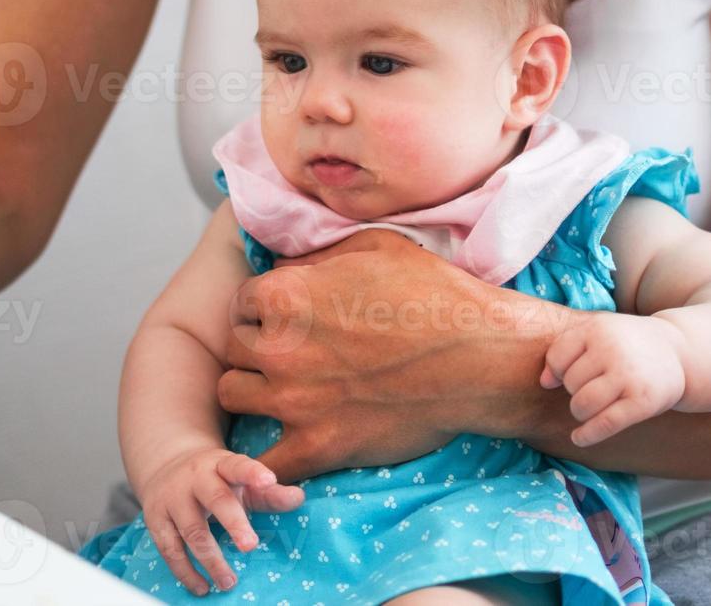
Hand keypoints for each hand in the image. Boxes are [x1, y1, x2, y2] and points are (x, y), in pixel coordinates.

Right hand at [138, 446, 303, 595]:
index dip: (253, 473)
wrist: (166, 464)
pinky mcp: (156, 519)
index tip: (270, 481)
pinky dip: (185, 571)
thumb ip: (269, 492)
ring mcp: (173, 498)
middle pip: (216, 499)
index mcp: (221, 464)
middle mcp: (195, 478)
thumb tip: (299, 498)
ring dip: (211, 558)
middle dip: (234, 522)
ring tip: (229, 581)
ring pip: (192, 530)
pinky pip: (170, 549)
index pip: (238, 465)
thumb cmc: (216, 479)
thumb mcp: (241, 480)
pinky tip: (202, 586)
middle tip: (251, 545)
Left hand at [217, 228, 572, 482]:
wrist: (477, 359)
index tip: (280, 317)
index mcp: (287, 294)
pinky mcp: (316, 446)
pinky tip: (286, 445)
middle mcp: (279, 347)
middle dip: (253, 346)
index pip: (240, 301)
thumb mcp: (374, 247)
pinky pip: (263, 463)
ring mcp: (293, 400)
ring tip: (282, 389)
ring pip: (233, 395)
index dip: (260, 308)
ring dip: (253, 390)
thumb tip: (282, 266)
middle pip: (232, 347)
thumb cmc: (434, 295)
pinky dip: (267, 457)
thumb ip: (317, 254)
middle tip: (285, 352)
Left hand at [540, 312, 687, 447]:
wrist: (679, 351)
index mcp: (597, 328)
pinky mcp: (642, 401)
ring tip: (589, 409)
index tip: (569, 375)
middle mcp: (612, 349)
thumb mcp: (599, 333)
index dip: (558, 371)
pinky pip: (604, 424)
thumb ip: (567, 349)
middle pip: (570, 383)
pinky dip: (587, 435)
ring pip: (582, 405)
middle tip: (593, 387)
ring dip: (580, 413)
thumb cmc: (628, 344)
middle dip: (575, 391)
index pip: (557, 358)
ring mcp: (628, 376)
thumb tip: (544, 382)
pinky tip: (579, 438)